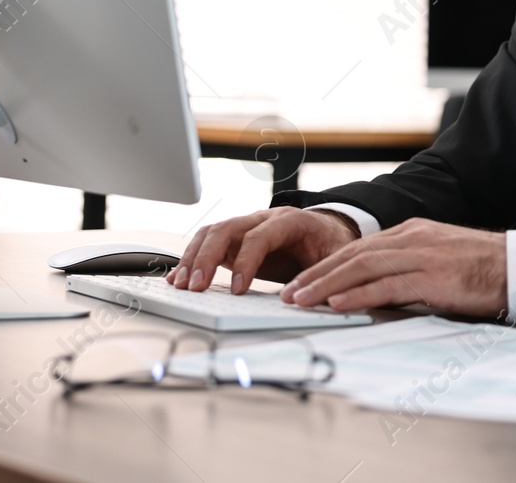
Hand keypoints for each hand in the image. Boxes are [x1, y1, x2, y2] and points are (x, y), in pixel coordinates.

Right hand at [168, 208, 358, 293]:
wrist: (326, 230)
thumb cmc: (329, 243)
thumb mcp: (336, 256)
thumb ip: (325, 272)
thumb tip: (309, 296)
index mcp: (289, 221)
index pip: (260, 236)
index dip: (246, 261)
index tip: (238, 289)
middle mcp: (262, 219)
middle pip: (226, 229)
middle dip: (207, 257)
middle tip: (196, 287)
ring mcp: (245, 228)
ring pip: (211, 234)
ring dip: (194, 259)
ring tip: (181, 285)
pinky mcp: (234, 241)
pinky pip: (207, 244)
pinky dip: (192, 259)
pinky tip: (179, 277)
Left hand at [280, 218, 506, 317]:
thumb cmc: (484, 270)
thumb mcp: (440, 260)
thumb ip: (408, 269)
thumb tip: (377, 290)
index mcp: (412, 232)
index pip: (359, 248)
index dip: (326, 266)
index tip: (302, 283)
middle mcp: (412, 238)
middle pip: (353, 254)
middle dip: (316, 275)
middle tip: (288, 293)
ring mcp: (422, 255)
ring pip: (362, 268)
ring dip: (326, 286)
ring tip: (300, 300)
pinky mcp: (433, 277)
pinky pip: (387, 286)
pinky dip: (357, 295)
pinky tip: (337, 305)